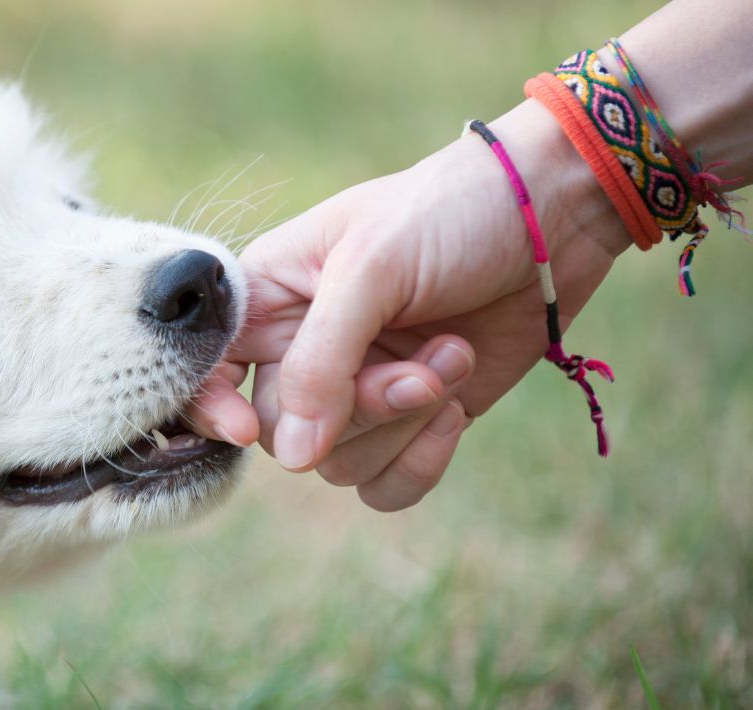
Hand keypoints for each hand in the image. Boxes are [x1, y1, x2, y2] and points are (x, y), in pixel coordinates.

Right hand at [191, 100, 630, 509]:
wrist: (553, 215)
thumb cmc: (449, 213)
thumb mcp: (373, 268)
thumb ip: (322, 361)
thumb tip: (293, 458)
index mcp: (269, 297)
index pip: (209, 371)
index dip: (214, 408)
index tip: (245, 428)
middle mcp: (302, 349)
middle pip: (286, 434)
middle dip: (359, 410)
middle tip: (420, 367)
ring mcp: (358, 390)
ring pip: (338, 465)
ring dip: (403, 423)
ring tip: (451, 357)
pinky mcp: (412, 420)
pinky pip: (386, 484)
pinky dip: (421, 461)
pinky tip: (458, 407)